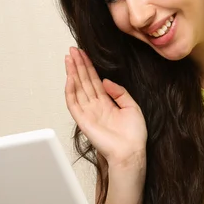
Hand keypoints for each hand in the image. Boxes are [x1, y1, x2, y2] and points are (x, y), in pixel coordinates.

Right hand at [64, 47, 147, 167]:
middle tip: (72, 50)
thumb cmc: (133, 136)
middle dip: (78, 65)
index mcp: (107, 104)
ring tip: (69, 58)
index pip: (94, 81)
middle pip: (84, 82)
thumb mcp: (131, 107)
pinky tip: (70, 77)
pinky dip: (70, 90)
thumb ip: (119, 92)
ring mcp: (88, 113)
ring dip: (72, 73)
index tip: (83, 54)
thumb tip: (105, 80)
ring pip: (77, 89)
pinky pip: (73, 103)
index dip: (88, 67)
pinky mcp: (83, 121)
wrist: (131, 152)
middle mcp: (95, 107)